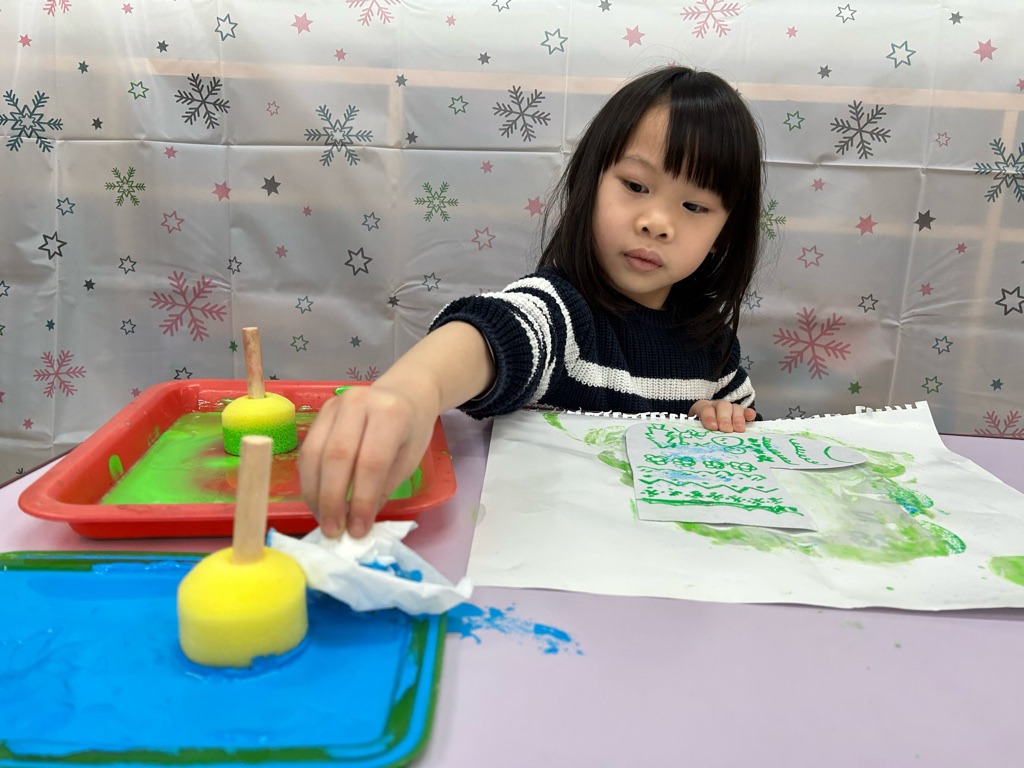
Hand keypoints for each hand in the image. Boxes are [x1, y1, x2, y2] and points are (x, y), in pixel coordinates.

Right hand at [299, 384, 437, 538]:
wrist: (406, 393)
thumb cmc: (411, 429)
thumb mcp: (409, 459)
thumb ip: (383, 487)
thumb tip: (356, 522)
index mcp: (390, 413)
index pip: (371, 462)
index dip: (362, 500)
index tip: (358, 530)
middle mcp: (359, 403)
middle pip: (336, 457)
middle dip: (332, 500)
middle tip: (334, 530)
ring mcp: (335, 405)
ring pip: (314, 454)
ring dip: (315, 493)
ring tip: (323, 519)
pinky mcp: (320, 412)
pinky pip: (307, 450)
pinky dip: (309, 480)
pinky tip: (317, 500)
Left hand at [688, 400, 755, 432]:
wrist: (708, 426)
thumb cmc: (701, 431)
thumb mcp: (697, 430)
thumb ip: (699, 433)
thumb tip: (700, 443)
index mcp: (702, 408)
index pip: (705, 409)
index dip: (709, 417)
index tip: (712, 427)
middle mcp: (717, 406)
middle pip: (722, 406)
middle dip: (724, 418)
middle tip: (726, 429)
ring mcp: (730, 408)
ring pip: (735, 408)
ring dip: (737, 418)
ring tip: (739, 429)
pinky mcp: (741, 413)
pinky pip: (746, 411)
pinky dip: (748, 414)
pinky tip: (751, 417)